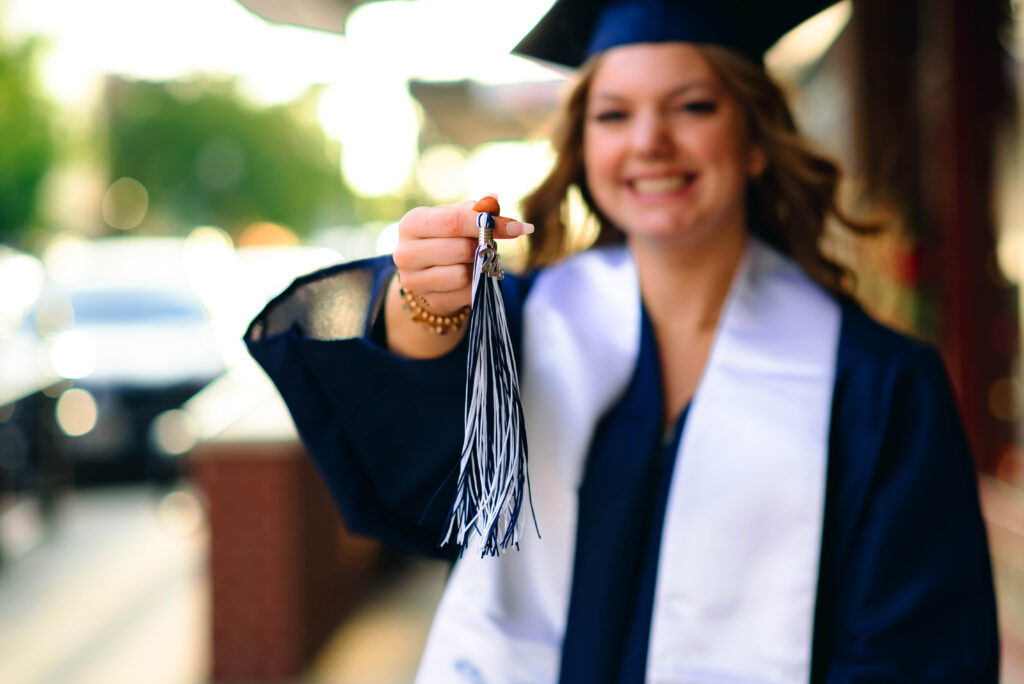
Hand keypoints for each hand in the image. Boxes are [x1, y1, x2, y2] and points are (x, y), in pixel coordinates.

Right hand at [392, 195, 533, 312]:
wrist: (429, 274)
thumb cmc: (446, 238)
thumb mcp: (457, 218)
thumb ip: (477, 210)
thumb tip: (493, 200)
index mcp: (412, 223)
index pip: (453, 222)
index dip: (488, 224)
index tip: (518, 228)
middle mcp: (405, 252)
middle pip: (461, 249)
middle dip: (484, 247)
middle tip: (492, 246)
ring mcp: (414, 280)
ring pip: (463, 274)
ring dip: (479, 267)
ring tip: (476, 260)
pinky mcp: (429, 301)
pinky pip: (467, 293)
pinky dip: (477, 285)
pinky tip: (471, 278)